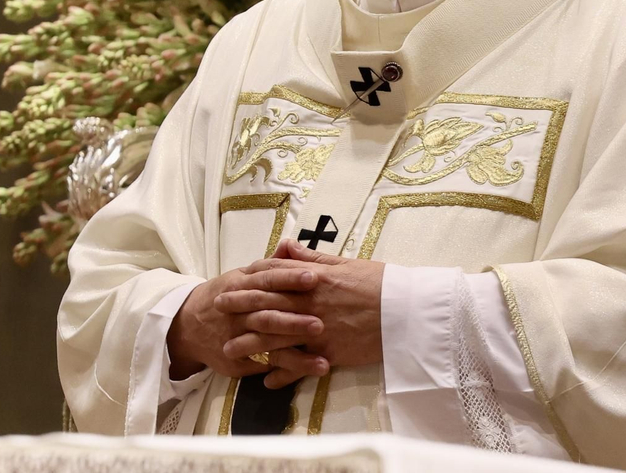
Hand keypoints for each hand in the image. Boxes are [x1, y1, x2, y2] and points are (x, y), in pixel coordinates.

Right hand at [166, 265, 327, 384]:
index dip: (289, 278)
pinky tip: (309, 369)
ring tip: (323, 360)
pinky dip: (287, 369)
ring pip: (266, 343)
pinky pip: (265, 365)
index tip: (314, 278)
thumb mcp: (240, 276)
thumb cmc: (224, 296)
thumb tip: (291, 245)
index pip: (266, 279)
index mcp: (239, 285)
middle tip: (321, 323)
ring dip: (294, 351)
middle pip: (266, 313)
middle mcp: (237, 311)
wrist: (187, 326)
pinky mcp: (237, 360)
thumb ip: (267, 265)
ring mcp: (235, 337)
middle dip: (293, 319)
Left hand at [228, 239, 385, 387]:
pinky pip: (299, 365)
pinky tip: (267, 381)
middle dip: (239, 308)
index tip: (231, 284)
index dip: (249, 281)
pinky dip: (282, 374)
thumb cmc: (380, 283)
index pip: (273, 277)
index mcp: (314, 278)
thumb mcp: (346, 263)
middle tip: (218, 311)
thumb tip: (286, 245)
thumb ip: (312, 257)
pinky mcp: (329, 352)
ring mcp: (318, 329)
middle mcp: (310, 302)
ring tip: (230, 351)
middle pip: (266, 306)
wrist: (407, 311)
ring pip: (275, 337)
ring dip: (250, 345)